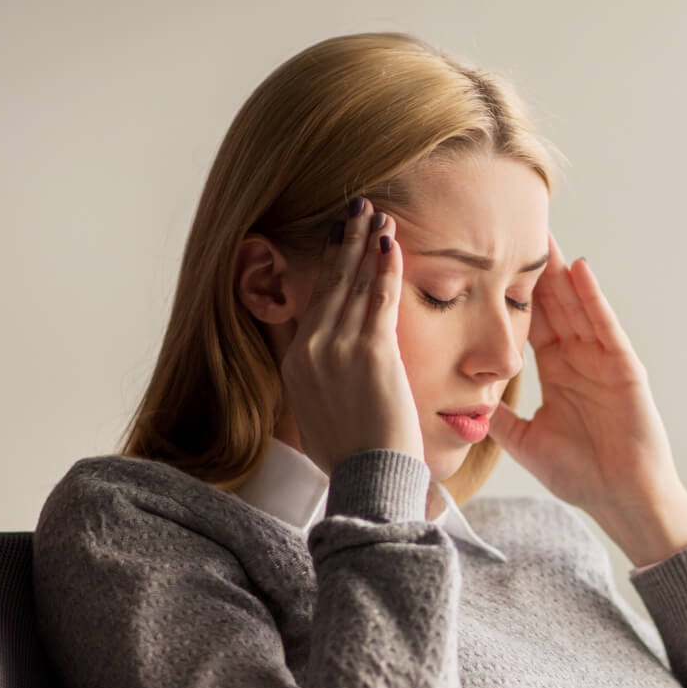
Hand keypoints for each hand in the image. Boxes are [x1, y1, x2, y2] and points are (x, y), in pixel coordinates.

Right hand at [275, 198, 423, 473]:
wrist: (369, 480)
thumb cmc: (354, 459)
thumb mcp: (321, 418)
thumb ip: (322, 385)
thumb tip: (329, 378)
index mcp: (295, 364)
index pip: (312, 304)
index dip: (326, 268)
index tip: (337, 242)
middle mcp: (310, 350)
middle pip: (328, 284)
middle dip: (343, 241)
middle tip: (355, 207)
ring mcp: (337, 350)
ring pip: (353, 284)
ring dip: (365, 243)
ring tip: (375, 214)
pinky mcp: (371, 353)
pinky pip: (379, 299)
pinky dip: (385, 267)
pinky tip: (391, 244)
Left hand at [488, 235, 686, 565]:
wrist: (621, 500)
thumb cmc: (582, 476)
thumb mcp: (526, 443)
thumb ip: (499, 419)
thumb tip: (461, 403)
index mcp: (556, 372)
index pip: (529, 322)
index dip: (509, 293)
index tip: (487, 263)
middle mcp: (579, 359)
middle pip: (552, 304)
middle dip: (533, 269)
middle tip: (512, 229)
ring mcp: (603, 360)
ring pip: (577, 306)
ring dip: (560, 271)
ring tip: (542, 235)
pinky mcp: (625, 367)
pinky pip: (605, 326)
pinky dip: (593, 298)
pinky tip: (579, 270)